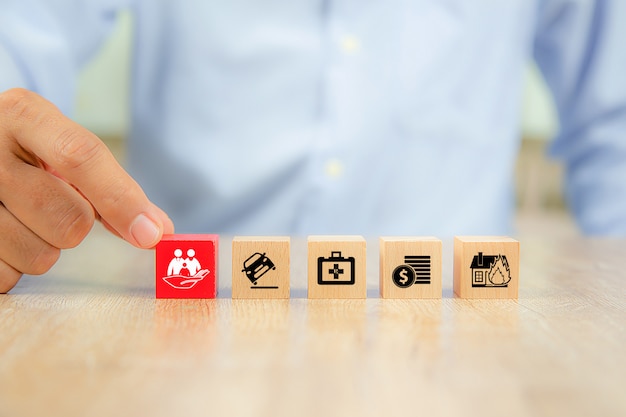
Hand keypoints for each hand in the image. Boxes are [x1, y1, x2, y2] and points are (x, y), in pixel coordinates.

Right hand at [0, 89, 173, 292]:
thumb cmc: (27, 152)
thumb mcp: (62, 147)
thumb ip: (111, 185)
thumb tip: (157, 228)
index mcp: (23, 115)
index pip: (80, 156)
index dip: (120, 199)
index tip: (150, 234)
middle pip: (69, 218)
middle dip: (77, 224)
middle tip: (55, 204)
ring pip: (39, 254)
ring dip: (45, 247)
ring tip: (23, 218)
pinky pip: (6, 275)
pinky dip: (14, 266)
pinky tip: (5, 235)